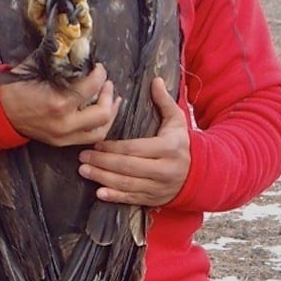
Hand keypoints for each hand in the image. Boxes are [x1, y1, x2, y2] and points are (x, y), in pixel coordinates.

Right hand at [0, 63, 121, 146]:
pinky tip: (103, 115)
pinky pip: (89, 138)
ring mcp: (64, 136)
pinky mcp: (62, 143)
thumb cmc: (16, 87)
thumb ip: (58, 60)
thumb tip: (76, 49)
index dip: (100, 75)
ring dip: (111, 114)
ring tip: (113, 100)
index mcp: (59, 102)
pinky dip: (99, 126)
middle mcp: (65, 123)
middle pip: (103, 113)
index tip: (99, 68)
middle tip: (108, 83)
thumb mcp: (35, 67)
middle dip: (109, 95)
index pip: (92, 87)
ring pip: (100, 131)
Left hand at [78, 76, 189, 205]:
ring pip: (127, 185)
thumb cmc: (180, 143)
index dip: (113, 147)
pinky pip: (132, 199)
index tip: (96, 143)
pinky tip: (99, 193)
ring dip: (103, 179)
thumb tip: (156, 80)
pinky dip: (115, 197)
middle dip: (102, 162)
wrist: (198, 173)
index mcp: (168, 148)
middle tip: (82, 157)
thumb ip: (165, 101)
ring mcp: (159, 187)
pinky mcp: (154, 199)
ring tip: (84, 170)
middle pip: (128, 167)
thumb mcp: (177, 120)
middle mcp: (164, 170)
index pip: (135, 148)